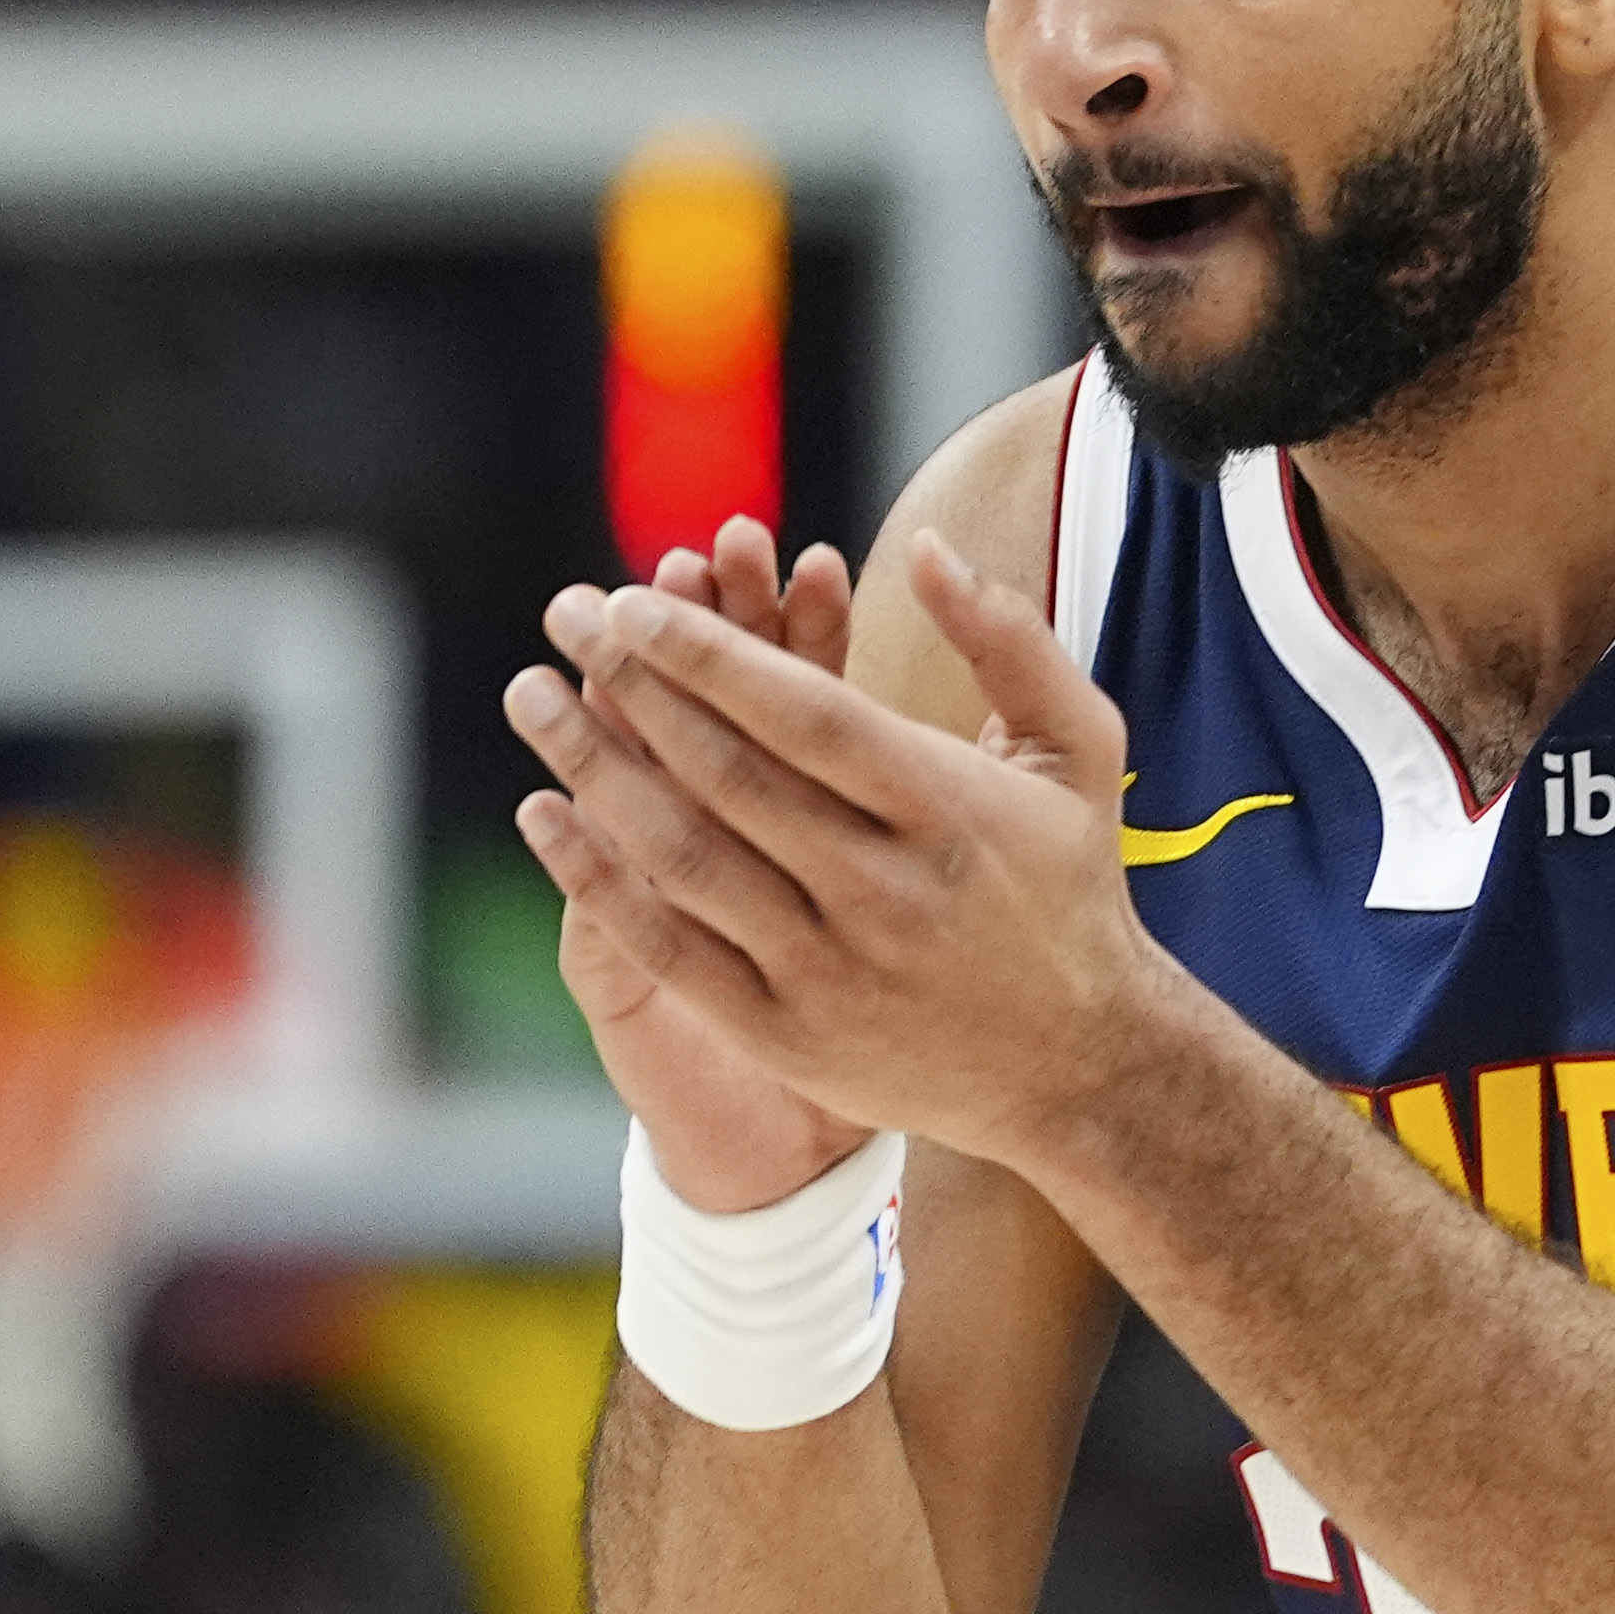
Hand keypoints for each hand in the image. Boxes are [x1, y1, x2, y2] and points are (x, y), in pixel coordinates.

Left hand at [503, 531, 1157, 1172]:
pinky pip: (668, 945)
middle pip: (728, 774)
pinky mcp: (786, 1033)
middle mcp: (885, 892)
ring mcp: (829, 971)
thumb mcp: (1076, 749)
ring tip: (534, 696)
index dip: (708, 653)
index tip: (631, 600)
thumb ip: (1009, 638)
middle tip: (564, 615)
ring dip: (593, 769)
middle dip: (632, 685)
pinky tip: (548, 815)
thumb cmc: (1071, 884)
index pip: (806, 714)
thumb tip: (928, 545)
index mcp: (950, 810)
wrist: (1080, 1068)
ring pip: (684, 855)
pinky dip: (597, 879)